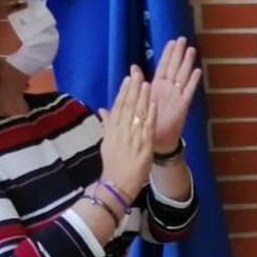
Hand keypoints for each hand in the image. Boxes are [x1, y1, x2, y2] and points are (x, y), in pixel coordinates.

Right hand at [97, 69, 155, 197]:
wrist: (116, 183)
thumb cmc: (112, 163)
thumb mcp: (106, 141)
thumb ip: (107, 123)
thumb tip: (102, 109)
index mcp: (111, 129)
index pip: (118, 106)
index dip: (124, 91)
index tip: (128, 78)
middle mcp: (121, 130)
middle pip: (128, 106)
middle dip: (133, 89)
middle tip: (138, 73)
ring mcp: (132, 137)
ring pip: (138, 113)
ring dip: (143, 97)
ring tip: (147, 83)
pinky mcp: (143, 144)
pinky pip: (148, 126)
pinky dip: (151, 113)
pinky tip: (154, 103)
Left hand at [148, 37, 201, 152]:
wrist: (156, 142)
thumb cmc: (148, 122)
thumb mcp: (138, 102)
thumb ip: (137, 84)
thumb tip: (132, 67)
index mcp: (157, 88)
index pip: (163, 67)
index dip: (167, 54)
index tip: (171, 42)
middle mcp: (168, 90)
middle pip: (174, 68)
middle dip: (178, 53)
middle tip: (182, 39)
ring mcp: (176, 97)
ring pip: (182, 76)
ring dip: (186, 63)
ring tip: (191, 49)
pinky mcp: (182, 106)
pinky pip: (188, 92)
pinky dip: (192, 81)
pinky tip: (197, 71)